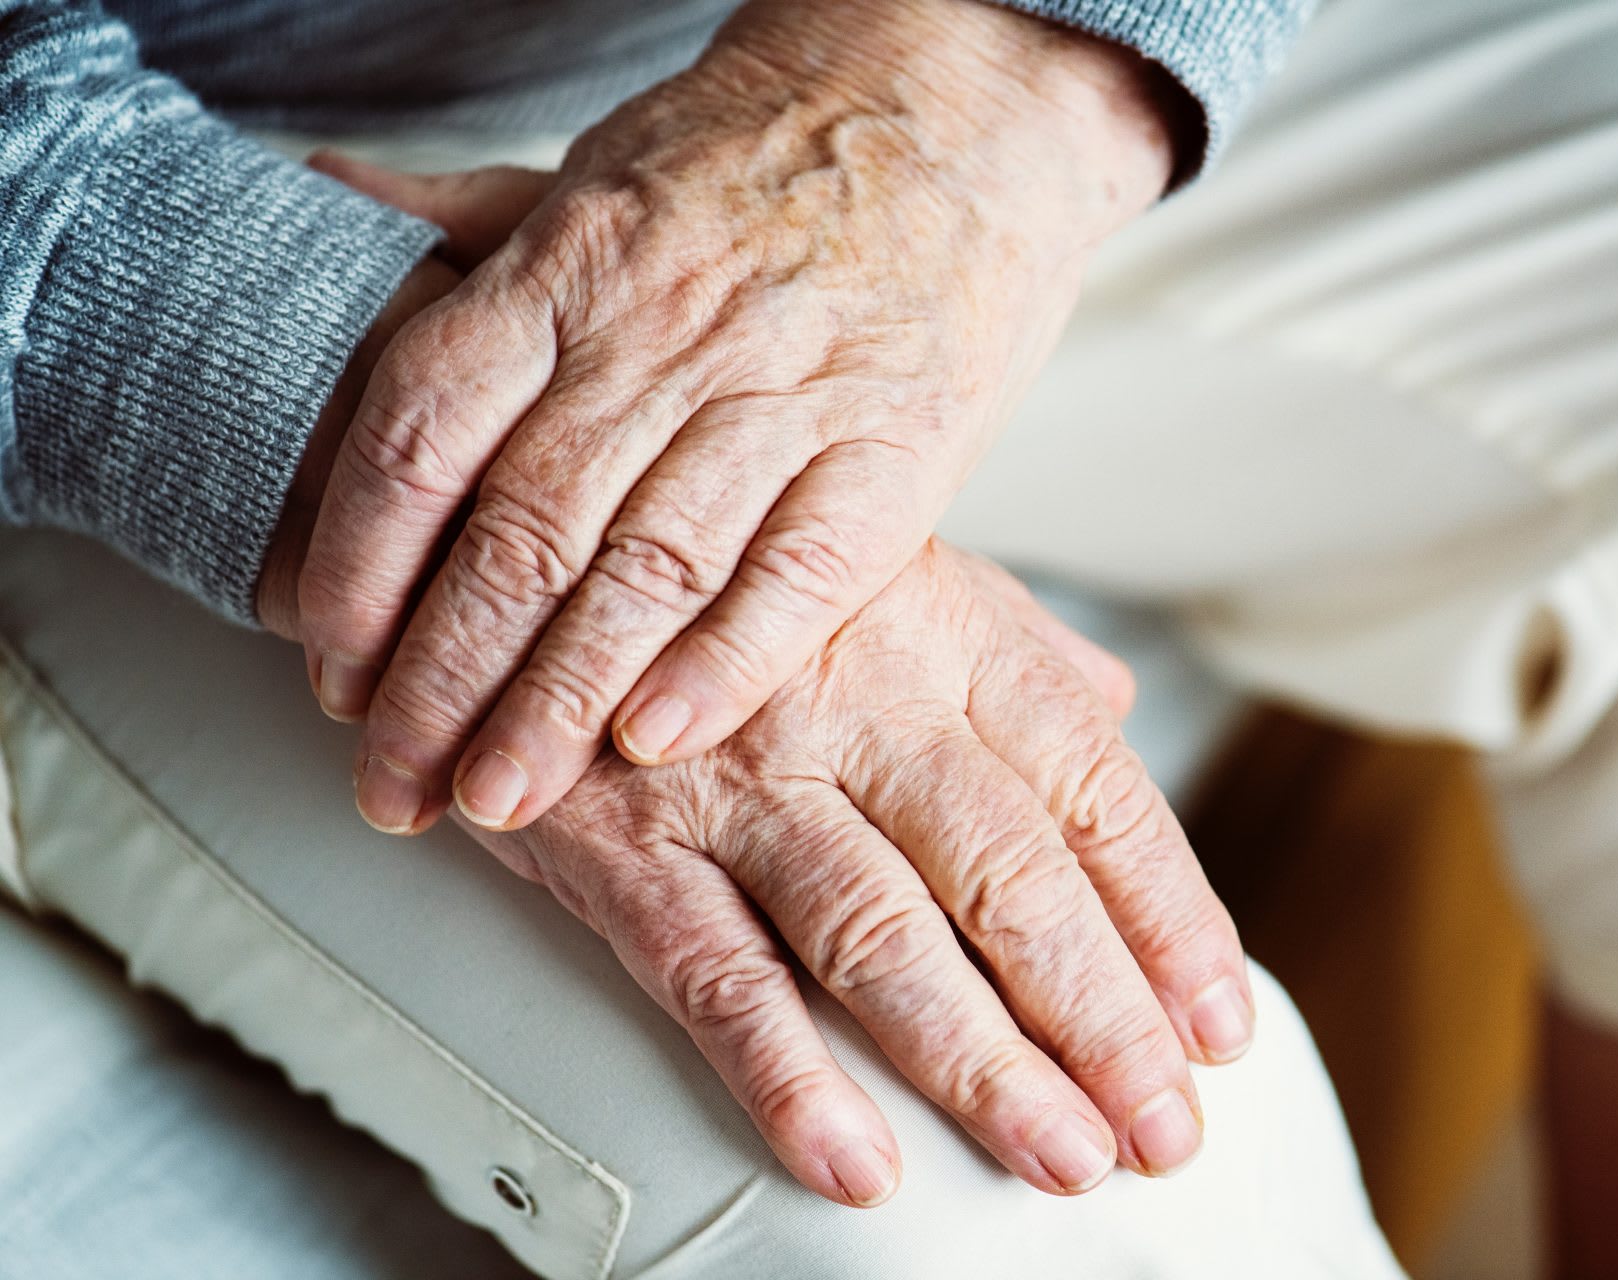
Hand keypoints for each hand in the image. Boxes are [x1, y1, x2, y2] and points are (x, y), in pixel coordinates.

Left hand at [293, 0, 1184, 836]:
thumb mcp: (600, 168)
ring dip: (559, 701)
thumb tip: (334, 194)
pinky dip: (723, 662)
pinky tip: (657, 739)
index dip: (361, 568)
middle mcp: (662, 333)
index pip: (423, 435)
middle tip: (398, 785)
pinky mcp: (895, 446)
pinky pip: (799, 572)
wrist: (955, 108)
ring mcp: (783, 392)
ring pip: (645, 570)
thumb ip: (472, 219)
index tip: (335, 672)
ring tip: (501, 798)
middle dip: (443, 681)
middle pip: (520, 532)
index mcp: (570, 267)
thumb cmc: (768, 158)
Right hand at [465, 541, 1253, 1203]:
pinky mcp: (624, 843)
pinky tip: (857, 1161)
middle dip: (1100, 1016)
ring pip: (882, 936)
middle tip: (1162, 1125)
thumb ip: (1008, 645)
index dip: (1168, 912)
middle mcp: (857, 699)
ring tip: (1060, 1157)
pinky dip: (787, 1079)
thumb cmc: (729, 580)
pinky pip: (716, 976)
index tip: (1217, 1020)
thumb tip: (1119, 706)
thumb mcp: (885, 567)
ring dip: (979, 1065)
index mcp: (943, 633)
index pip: (1092, 786)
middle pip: (1009, 875)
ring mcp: (738, 774)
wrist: (523, 553)